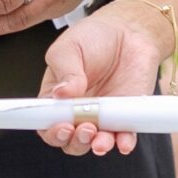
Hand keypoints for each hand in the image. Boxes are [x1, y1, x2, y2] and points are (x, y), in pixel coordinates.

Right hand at [33, 0, 170, 157]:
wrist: (130, 31)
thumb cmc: (94, 37)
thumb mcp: (70, 47)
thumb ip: (65, 71)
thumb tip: (62, 94)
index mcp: (57, 97)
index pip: (47, 124)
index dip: (51, 131)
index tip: (62, 126)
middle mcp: (78, 112)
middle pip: (70, 140)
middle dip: (75, 141)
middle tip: (84, 128)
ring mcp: (102, 117)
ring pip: (95, 143)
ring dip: (97, 146)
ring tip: (101, 138)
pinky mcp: (125, 117)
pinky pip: (124, 137)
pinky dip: (124, 143)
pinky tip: (123, 142)